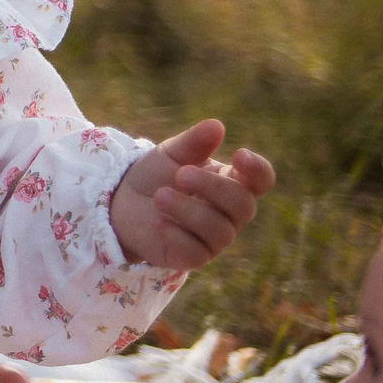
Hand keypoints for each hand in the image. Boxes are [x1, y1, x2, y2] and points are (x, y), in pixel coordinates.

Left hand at [109, 120, 274, 270]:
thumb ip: (193, 143)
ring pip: (219, 229)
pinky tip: (157, 221)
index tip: (239, 154)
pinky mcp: (194, 257)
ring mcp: (215, 238)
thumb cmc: (155, 175)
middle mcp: (230, 213)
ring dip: (188, 210)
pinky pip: (196, 251)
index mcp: (231, 182)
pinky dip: (176, 234)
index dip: (258, 170)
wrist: (122, 202)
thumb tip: (216, 126)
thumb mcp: (171, 153)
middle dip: (213, 187)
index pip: (261, 180)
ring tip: (159, 195)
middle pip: (242, 204)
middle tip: (181, 174)